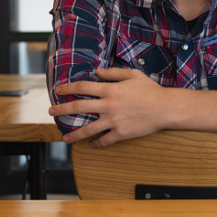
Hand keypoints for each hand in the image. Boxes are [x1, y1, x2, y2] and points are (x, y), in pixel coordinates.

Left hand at [49, 68, 169, 147]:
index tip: (58, 90)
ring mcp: (114, 121)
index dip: (68, 88)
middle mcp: (108, 105)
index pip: (83, 88)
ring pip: (88, 129)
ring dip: (74, 134)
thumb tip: (97, 71)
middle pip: (79, 107)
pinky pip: (105, 140)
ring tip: (64, 138)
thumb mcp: (132, 74)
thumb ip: (113, 72)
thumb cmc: (150, 90)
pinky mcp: (121, 133)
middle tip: (51, 112)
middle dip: (62, 109)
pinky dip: (96, 143)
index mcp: (110, 89)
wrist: (165, 108)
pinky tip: (90, 145)